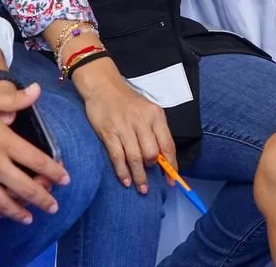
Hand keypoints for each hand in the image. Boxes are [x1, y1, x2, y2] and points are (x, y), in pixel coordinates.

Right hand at [0, 84, 68, 233]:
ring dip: (18, 213)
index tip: (65, 179)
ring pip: (3, 202)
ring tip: (29, 219)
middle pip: (24, 187)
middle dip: (42, 198)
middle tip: (53, 207)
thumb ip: (15, 99)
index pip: (36, 160)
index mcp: (3, 141)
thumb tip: (38, 90)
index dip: (54, 171)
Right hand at [72, 57, 175, 192]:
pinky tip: (126, 181)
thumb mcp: (147, 110)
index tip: (172, 180)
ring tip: (142, 188)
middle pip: (151, 153)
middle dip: (152, 169)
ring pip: (135, 157)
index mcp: (155, 115)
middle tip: (150, 180)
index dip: (171, 165)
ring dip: (139, 176)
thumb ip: (155, 131)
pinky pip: (118, 156)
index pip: (167, 144)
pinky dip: (122, 171)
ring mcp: (124, 127)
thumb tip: (161, 158)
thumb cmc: (128, 101)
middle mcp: (142, 121)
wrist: (103, 86)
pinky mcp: (108, 132)